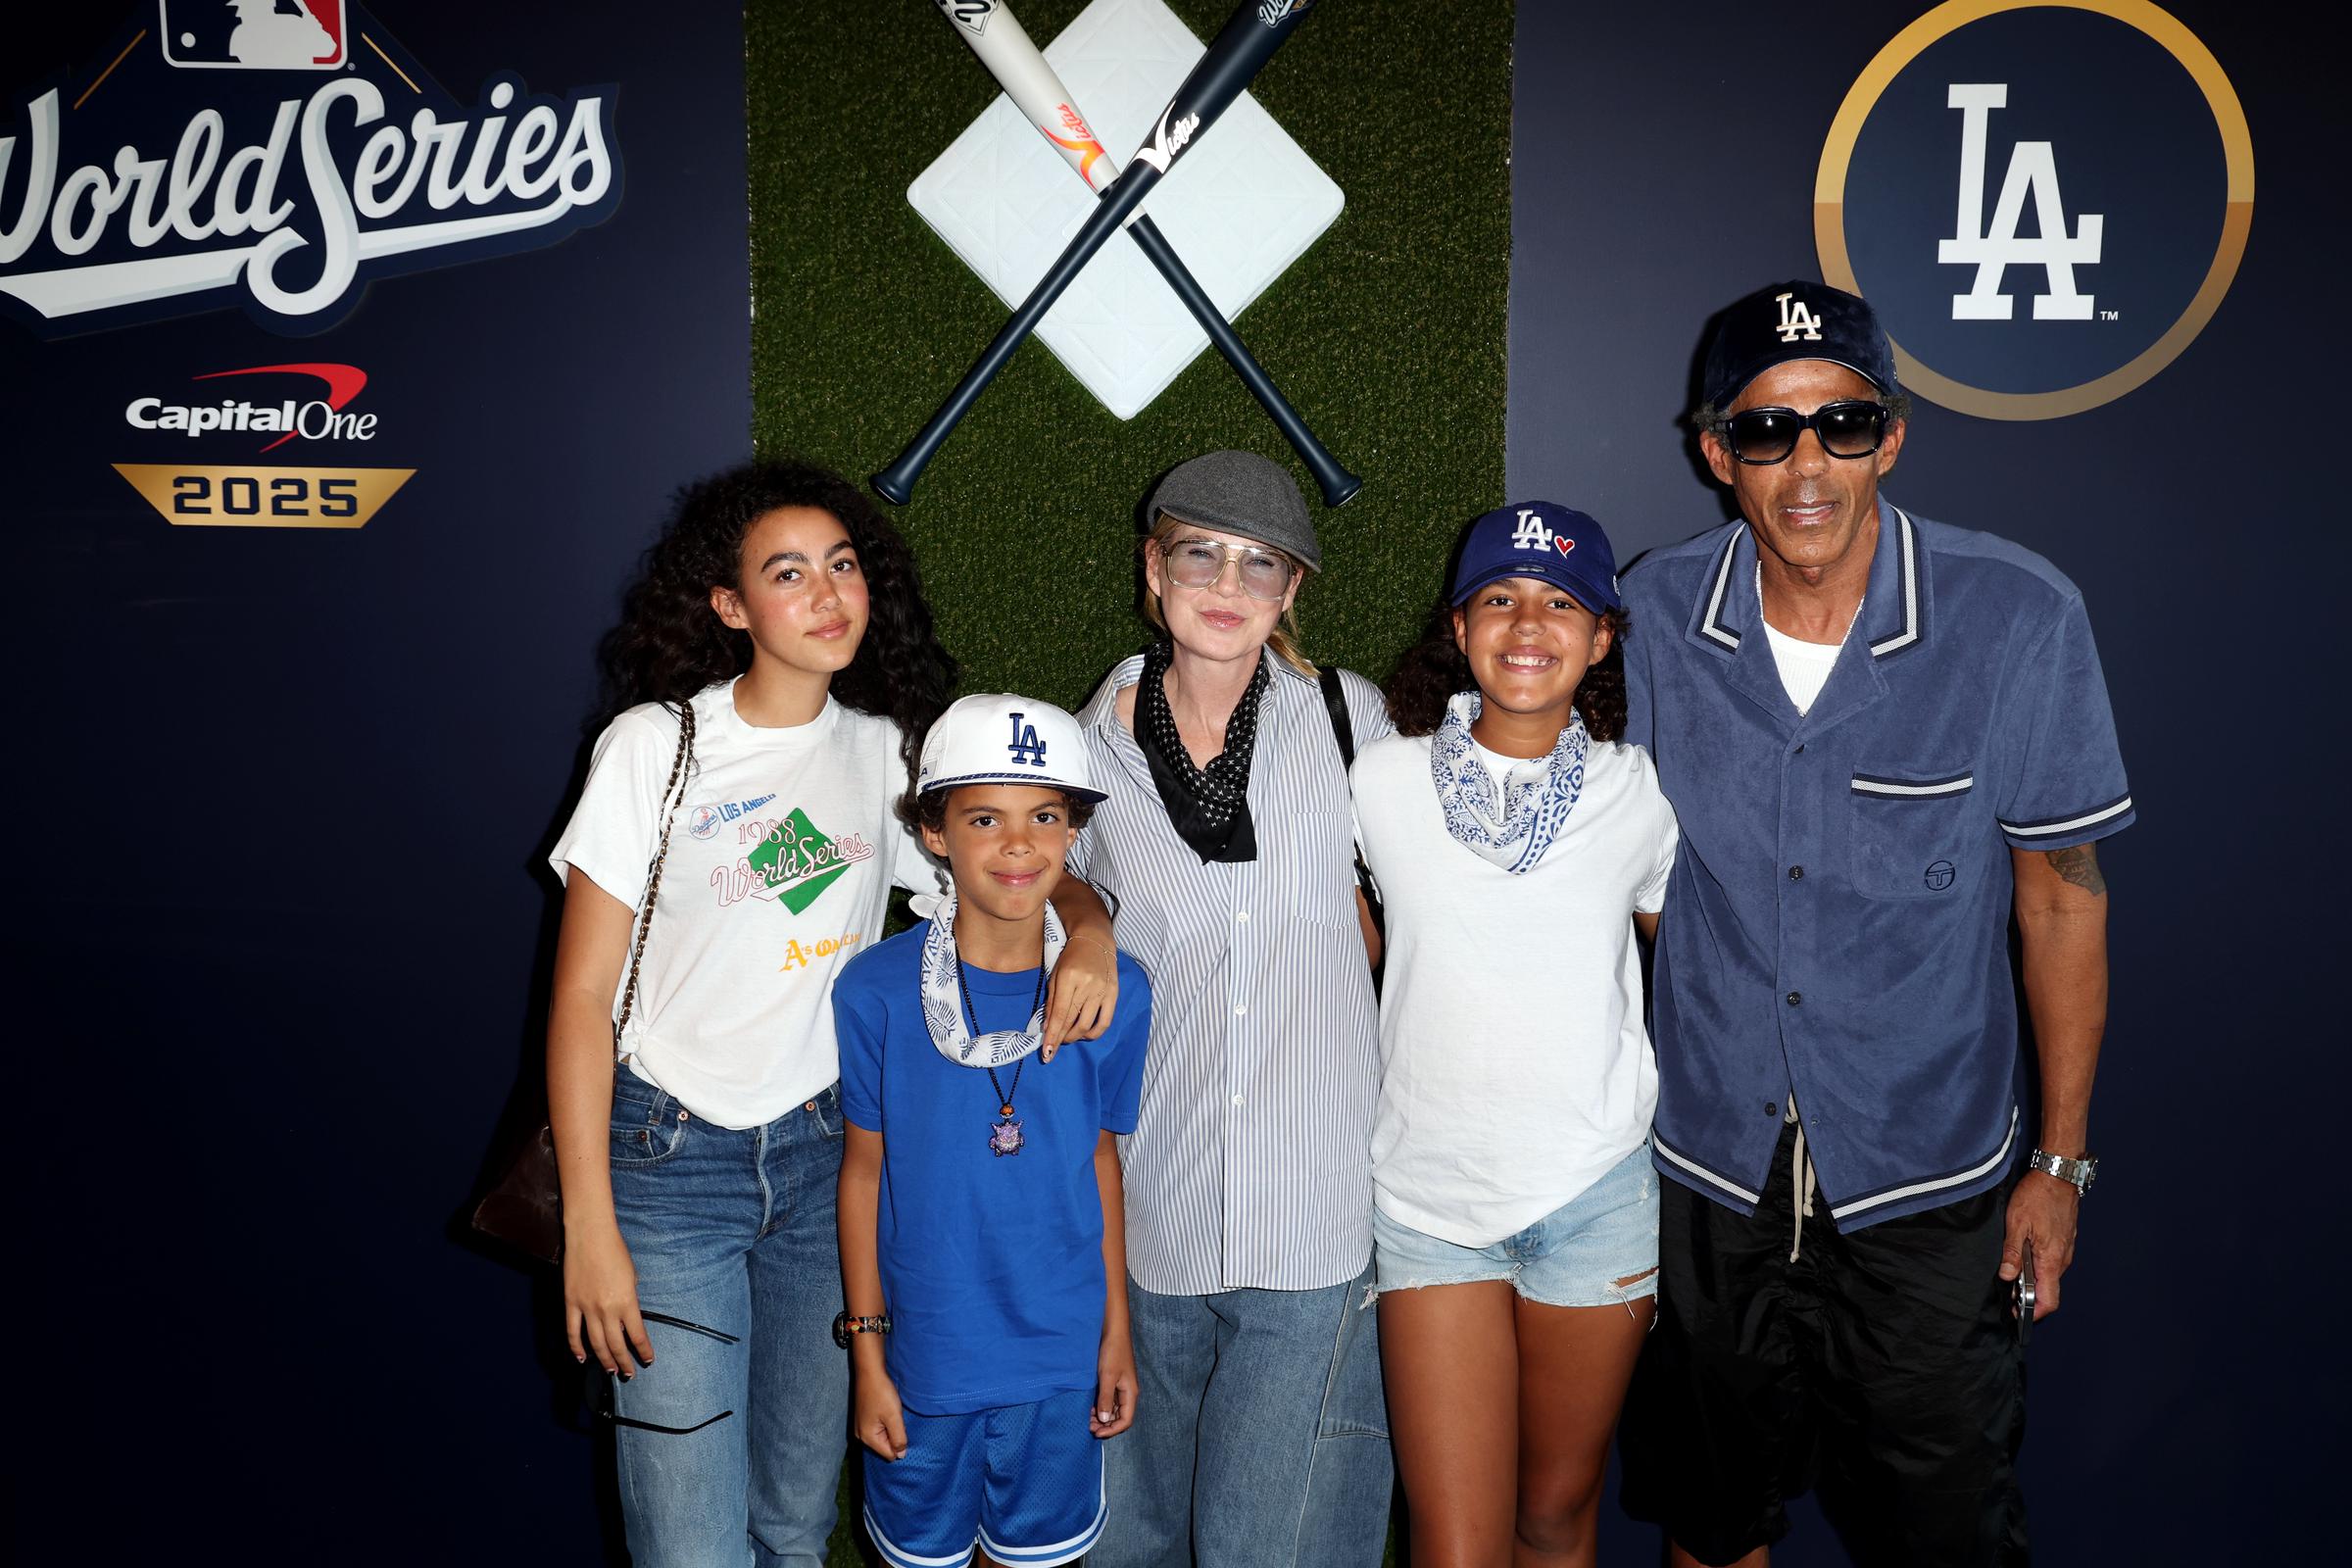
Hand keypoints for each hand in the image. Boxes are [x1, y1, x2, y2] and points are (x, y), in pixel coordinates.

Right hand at [563, 1223, 654, 1375]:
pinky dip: (576, 1347)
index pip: (637, 1335)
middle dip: (624, 1361)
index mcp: (627, 1302)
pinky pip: (572, 1331)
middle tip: (629, 1373)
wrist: (590, 1236)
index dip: (643, 1350)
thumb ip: (629, 1299)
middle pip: (616, 1344)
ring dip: (604, 1359)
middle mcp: (607, 1309)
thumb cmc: (615, 1251)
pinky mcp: (571, 1303)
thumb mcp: (632, 1276)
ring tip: (611, 1370)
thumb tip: (626, 1315)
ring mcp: (587, 1308)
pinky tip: (582, 1358)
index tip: (647, 1359)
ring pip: (595, 1343)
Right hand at [855, 1365, 909, 1460]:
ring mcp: (861, 1427)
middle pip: (885, 1446)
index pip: (890, 1454)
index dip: (900, 1443)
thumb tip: (901, 1456)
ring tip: (890, 1412)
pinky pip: (878, 1428)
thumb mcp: (894, 1417)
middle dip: (894, 1434)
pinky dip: (885, 1421)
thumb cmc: (882, 1394)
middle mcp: (861, 1436)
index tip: (900, 1425)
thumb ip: (898, 1439)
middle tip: (895, 1417)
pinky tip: (886, 1409)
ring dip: (890, 1427)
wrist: (869, 1372)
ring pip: (883, 1436)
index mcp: (867, 1438)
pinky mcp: (863, 1419)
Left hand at [1042, 937, 1115, 1061]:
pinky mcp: (1113, 994)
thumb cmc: (1070, 958)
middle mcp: (1087, 985)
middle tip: (1054, 1045)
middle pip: (1073, 1021)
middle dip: (1062, 1039)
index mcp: (1069, 978)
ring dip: (1076, 1037)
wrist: (1095, 941)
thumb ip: (1052, 1002)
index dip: (1053, 1035)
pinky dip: (1094, 1033)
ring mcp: (1102, 990)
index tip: (1046, 1053)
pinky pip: (1105, 1021)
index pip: (1060, 1014)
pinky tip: (1085, 1034)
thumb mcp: (1055, 975)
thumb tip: (1047, 1028)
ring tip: (1068, 1038)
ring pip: (1088, 1024)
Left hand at [1090, 1333, 1136, 1437]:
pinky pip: (1109, 1400)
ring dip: (1102, 1417)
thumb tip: (1104, 1420)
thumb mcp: (1107, 1377)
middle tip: (1089, 1427)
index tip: (1096, 1432)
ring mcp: (1120, 1387)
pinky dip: (1100, 1407)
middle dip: (1106, 1425)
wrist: (1113, 1331)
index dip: (1112, 1430)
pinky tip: (1090, 1407)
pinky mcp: (1113, 1381)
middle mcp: (1127, 1393)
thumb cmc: (1112, 1352)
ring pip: (1113, 1410)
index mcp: (1130, 1393)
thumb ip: (1106, 1399)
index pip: (1126, 1420)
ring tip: (1088, 1419)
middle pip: (1120, 1417)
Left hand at [1999, 1172, 2079, 1321]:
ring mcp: (2066, 1250)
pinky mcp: (2064, 1241)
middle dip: (2028, 1297)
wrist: (2059, 1174)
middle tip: (2007, 1293)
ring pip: (2050, 1276)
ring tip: (2012, 1273)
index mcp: (2051, 1259)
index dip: (2033, 1312)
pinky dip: (2039, 1267)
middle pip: (2049, 1291)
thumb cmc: (2038, 1196)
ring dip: (2033, 1280)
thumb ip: (2011, 1252)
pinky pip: (2053, 1262)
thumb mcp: (2016, 1223)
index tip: (2016, 1314)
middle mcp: (2063, 1259)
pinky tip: (2023, 1256)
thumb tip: (2007, 1276)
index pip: (2048, 1300)